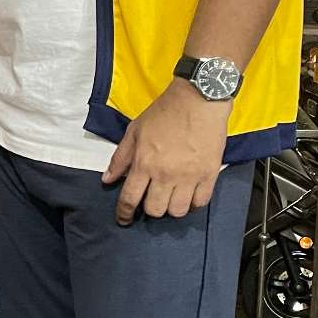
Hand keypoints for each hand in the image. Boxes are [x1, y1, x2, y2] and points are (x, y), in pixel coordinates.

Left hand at [102, 78, 231, 225]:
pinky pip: (200, 202)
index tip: (124, 218)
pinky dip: (193, 203)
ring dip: (171, 208)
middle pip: (154, 209)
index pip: (130, 199)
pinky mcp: (209, 174)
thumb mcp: (135, 131)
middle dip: (149, 209)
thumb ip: (121, 158)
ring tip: (171, 198)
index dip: (124, 213)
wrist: (199, 99)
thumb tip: (108, 179)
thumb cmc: (165, 112)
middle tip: (151, 200)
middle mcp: (165, 174)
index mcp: (144, 163)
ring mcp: (189, 176)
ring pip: (177, 211)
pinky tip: (189, 195)